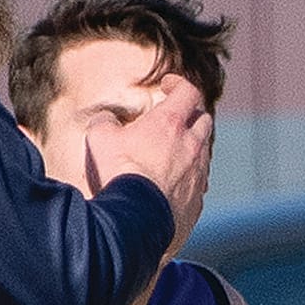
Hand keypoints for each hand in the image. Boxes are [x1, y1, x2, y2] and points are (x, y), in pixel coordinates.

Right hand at [86, 76, 212, 250]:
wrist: (136, 220)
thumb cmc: (117, 174)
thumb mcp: (100, 137)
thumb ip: (106, 122)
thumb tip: (108, 120)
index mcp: (170, 123)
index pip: (188, 91)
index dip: (178, 84)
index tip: (167, 86)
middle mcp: (192, 147)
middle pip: (204, 120)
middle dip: (191, 114)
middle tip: (175, 118)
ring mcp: (199, 175)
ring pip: (204, 152)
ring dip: (192, 146)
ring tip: (173, 151)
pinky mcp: (198, 201)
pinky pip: (200, 182)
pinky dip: (190, 175)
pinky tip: (174, 181)